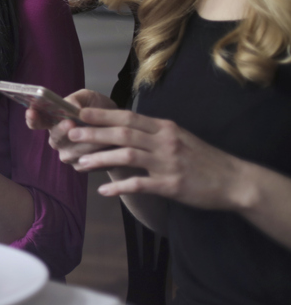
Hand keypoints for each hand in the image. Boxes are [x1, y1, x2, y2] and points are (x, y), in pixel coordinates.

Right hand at [25, 89, 116, 166]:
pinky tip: (108, 147)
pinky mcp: (81, 166)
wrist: (123, 129)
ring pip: (72, 151)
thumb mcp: (89, 98)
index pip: (36, 121)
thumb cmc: (100, 111)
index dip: (32, 118)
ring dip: (86, 143)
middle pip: (55, 138)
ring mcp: (67, 154)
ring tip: (102, 134)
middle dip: (62, 130)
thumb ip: (77, 100)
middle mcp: (57, 139)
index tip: (32, 111)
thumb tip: (71, 106)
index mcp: (53, 121)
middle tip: (70, 123)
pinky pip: (86, 162)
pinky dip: (98, 154)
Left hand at [66, 108, 246, 208]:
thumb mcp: (179, 136)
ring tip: (79, 163)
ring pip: (127, 156)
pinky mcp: (172, 185)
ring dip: (100, 159)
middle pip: (123, 132)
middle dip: (93, 133)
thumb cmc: (202, 158)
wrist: (234, 180)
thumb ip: (153, 132)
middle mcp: (165, 141)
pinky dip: (119, 187)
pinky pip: (140, 185)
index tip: (79, 112)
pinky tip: (104, 192)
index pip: (127, 116)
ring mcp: (168, 163)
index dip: (101, 114)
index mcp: (164, 128)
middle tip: (70, 134)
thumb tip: (123, 127)